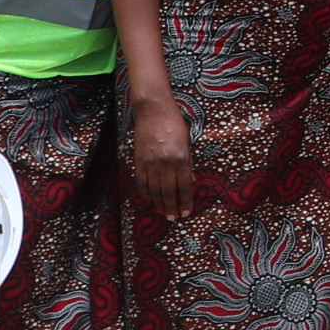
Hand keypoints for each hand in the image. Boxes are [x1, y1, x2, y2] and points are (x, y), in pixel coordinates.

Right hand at [127, 95, 192, 214]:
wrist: (154, 111)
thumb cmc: (175, 124)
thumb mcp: (187, 143)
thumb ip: (188, 164)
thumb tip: (190, 182)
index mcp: (181, 159)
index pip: (184, 187)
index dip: (185, 202)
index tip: (186, 212)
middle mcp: (166, 164)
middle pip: (168, 192)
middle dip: (172, 207)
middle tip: (173, 218)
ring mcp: (151, 163)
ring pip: (155, 191)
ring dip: (159, 204)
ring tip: (164, 212)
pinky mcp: (139, 161)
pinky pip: (141, 183)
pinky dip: (146, 193)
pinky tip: (150, 199)